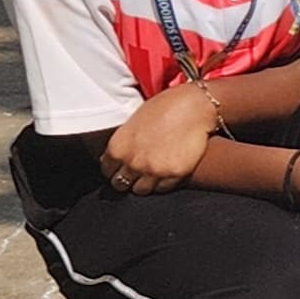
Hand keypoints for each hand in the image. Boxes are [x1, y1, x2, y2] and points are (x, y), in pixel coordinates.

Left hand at [100, 81, 222, 193]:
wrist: (192, 107)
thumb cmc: (164, 108)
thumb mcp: (134, 123)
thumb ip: (125, 143)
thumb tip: (120, 156)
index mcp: (118, 147)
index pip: (106, 170)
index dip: (114, 169)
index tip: (121, 169)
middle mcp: (132, 161)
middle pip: (120, 184)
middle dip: (127, 179)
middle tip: (136, 174)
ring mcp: (153, 170)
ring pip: (140, 190)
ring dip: (145, 183)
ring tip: (152, 174)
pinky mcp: (173, 174)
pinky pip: (162, 188)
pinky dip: (163, 183)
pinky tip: (166, 171)